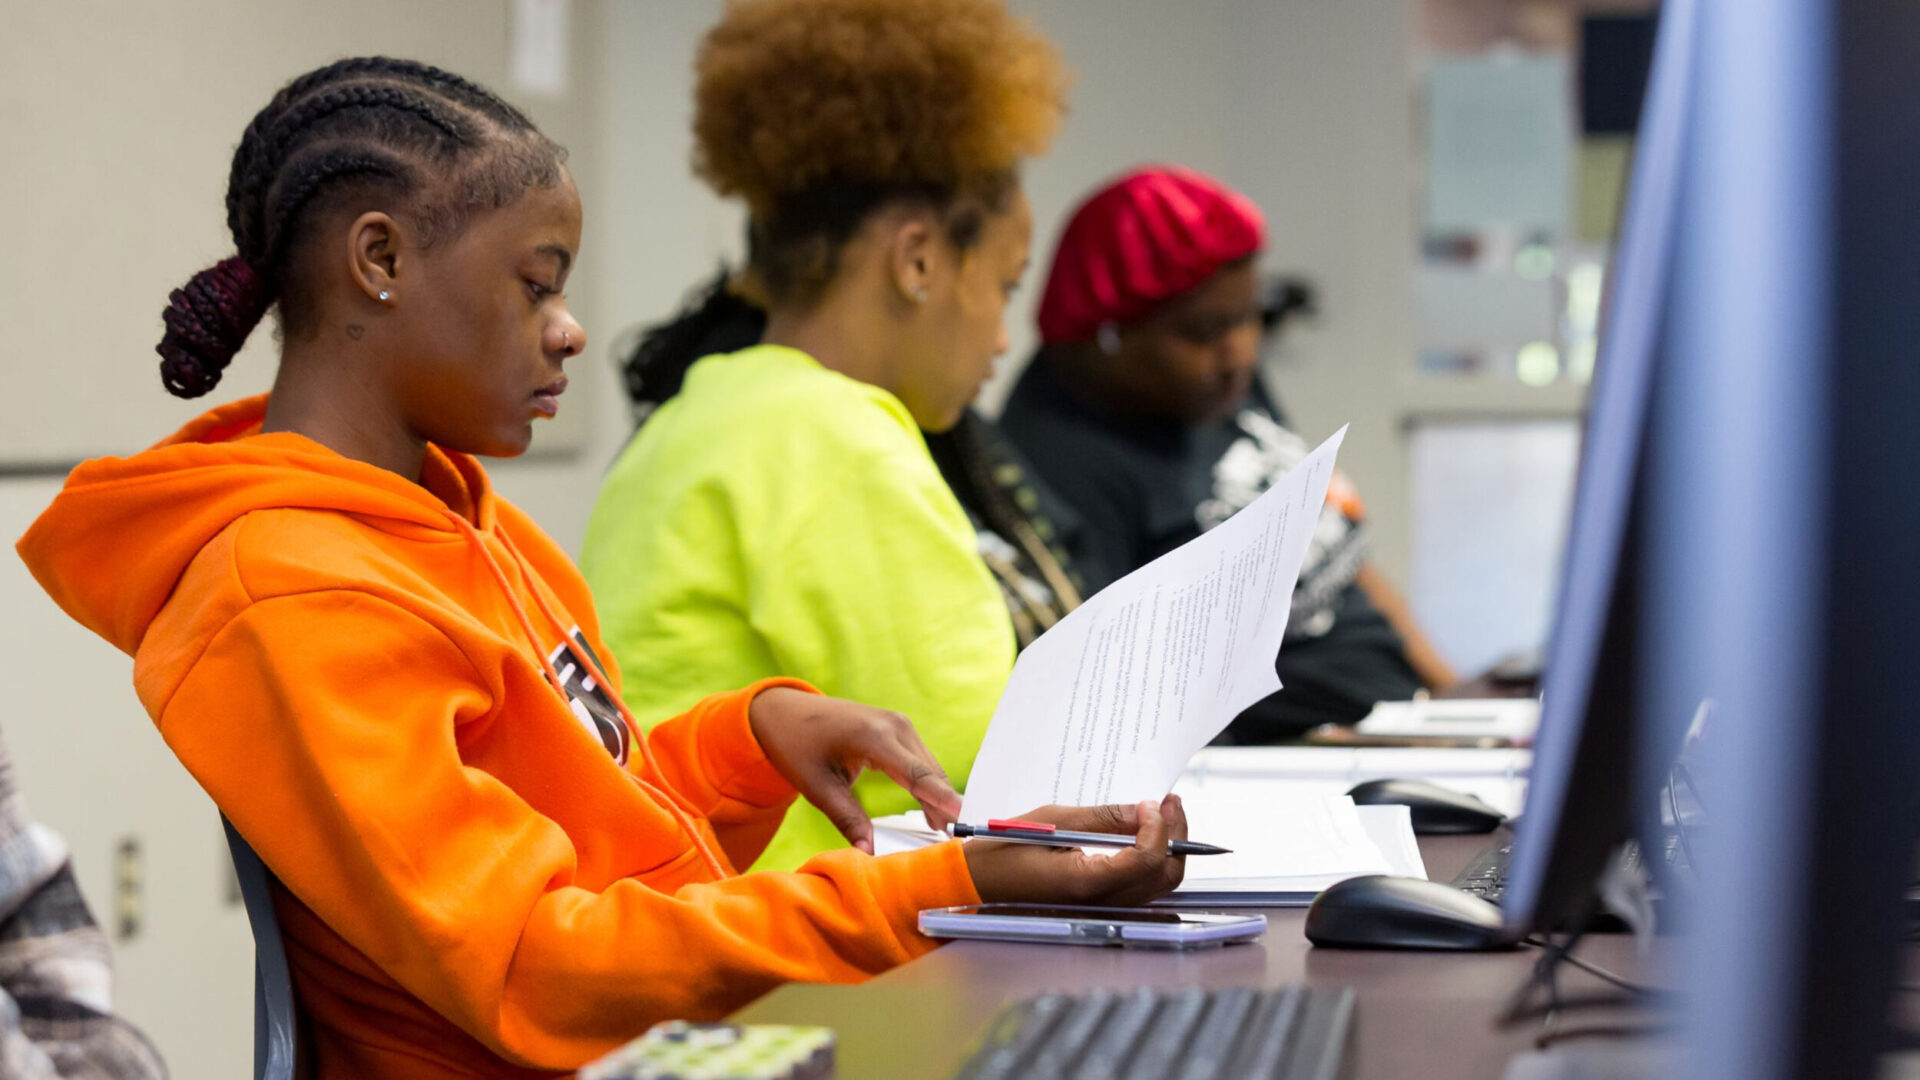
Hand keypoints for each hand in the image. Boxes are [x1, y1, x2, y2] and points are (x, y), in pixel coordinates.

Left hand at [747, 687, 961, 853]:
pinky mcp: (899, 729)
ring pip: (930, 767)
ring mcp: (899, 724)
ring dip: (939, 797)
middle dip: (946, 804)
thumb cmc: (797, 746)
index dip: (942, 798)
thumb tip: (868, 851)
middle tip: (959, 841)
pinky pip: (921, 760)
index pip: (917, 774)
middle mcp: (894, 725)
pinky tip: (933, 812)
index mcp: (874, 737)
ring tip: (948, 832)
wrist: (785, 711)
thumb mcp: (817, 787)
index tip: (964, 816)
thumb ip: (847, 818)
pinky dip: (929, 784)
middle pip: (930, 772)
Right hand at [963, 796, 1187, 906]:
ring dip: (1168, 847)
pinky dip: (1152, 860)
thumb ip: (1104, 818)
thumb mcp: (1055, 821)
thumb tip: (1144, 810)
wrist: (982, 882)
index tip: (1151, 802)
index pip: (1145, 859)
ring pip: (1159, 884)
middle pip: (1164, 876)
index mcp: (1086, 883)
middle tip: (1170, 802)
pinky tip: (1145, 835)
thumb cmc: (1009, 849)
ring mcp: (1105, 909)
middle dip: (1175, 836)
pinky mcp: (1104, 905)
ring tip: (1161, 814)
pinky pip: (1143, 887)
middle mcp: (1102, 904)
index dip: (1157, 828)